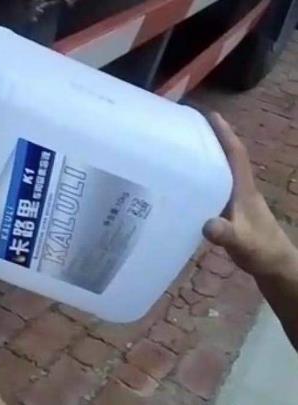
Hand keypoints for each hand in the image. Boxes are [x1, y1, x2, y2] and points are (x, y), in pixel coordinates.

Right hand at [203, 113, 296, 275]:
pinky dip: (204, 176)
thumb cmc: (261, 250)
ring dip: (207, 155)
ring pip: (221, 170)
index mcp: (244, 189)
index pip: (235, 155)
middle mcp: (241, 188)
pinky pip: (216, 184)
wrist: (275, 265)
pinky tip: (188, 181)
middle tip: (188, 124)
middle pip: (227, 156)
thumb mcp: (241, 242)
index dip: (224, 133)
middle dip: (212, 137)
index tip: (210, 114)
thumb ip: (225, 234)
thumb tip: (207, 225)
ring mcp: (237, 198)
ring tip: (183, 146)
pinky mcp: (232, 208)